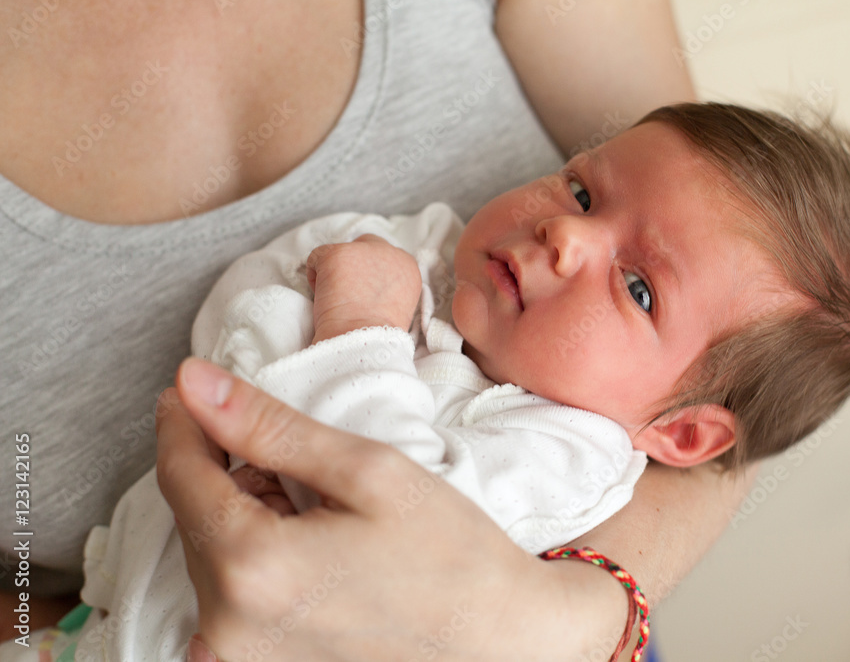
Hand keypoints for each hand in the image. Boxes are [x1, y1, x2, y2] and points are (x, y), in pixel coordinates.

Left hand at [157, 358, 628, 661]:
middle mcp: (229, 626)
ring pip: (211, 555)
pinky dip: (255, 558)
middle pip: (194, 517)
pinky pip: (230, 595)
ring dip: (244, 515)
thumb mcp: (367, 471)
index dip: (183, 421)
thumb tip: (196, 385)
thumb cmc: (450, 555)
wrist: (499, 639)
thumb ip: (270, 426)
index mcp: (254, 569)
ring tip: (317, 506)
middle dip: (227, 470)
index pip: (181, 475)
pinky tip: (310, 545)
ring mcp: (240, 657)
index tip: (190, 386)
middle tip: (291, 452)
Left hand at [306, 235, 421, 343]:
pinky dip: (314, 278)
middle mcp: (390, 252)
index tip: (363, 294)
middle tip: (347, 294)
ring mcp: (362, 251)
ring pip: (340, 255)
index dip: (370, 274)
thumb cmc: (377, 334)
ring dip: (335, 275)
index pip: (385, 258)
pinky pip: (316, 259)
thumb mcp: (397, 306)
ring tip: (337, 302)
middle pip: (365, 246)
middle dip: (353, 266)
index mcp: (408, 267)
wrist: (363, 341)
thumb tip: (364, 285)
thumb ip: (388, 288)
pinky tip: (322, 299)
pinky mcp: (337, 254)